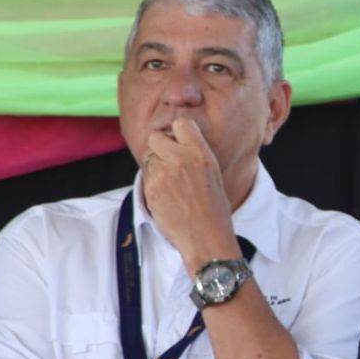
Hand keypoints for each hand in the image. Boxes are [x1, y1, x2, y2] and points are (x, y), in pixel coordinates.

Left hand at [141, 118, 237, 271]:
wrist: (206, 235)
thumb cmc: (214, 207)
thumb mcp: (213, 172)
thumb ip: (195, 153)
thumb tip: (176, 142)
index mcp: (201, 153)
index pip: (181, 123)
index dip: (176, 132)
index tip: (178, 142)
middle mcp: (181, 158)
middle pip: (155, 137)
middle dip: (159, 147)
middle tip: (168, 163)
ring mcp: (163, 173)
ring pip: (148, 158)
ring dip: (155, 167)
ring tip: (170, 185)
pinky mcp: (151, 188)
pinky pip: (145, 176)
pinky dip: (152, 184)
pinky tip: (166, 196)